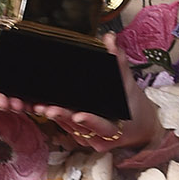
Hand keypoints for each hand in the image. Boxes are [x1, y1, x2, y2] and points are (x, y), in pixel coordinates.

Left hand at [31, 33, 161, 152]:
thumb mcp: (129, 86)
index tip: (78, 115)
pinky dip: (55, 117)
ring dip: (54, 117)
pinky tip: (41, 108)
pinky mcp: (80, 137)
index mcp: (116, 130)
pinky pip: (66, 127)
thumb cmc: (135, 107)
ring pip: (69, 129)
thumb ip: (118, 63)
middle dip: (63, 118)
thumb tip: (109, 38)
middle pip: (79, 128)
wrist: (139, 128)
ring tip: (39, 106)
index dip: (91, 121)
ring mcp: (88, 140)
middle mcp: (100, 139)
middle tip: (48, 109)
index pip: (102, 126)